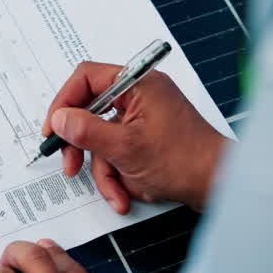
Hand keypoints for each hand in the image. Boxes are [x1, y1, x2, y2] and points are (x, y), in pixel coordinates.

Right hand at [44, 62, 225, 211]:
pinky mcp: (148, 139)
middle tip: (71, 166)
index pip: (86, 78)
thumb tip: (60, 118)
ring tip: (117, 193)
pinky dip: (119, 174)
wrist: (219, 185)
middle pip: (91, 112)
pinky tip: (127, 194)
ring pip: (104, 140)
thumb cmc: (184, 161)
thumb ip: (86, 131)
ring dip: (105, 170)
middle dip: (82, 146)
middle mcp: (140, 95)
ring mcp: (144, 118)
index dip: (64, 102)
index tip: (53, 129)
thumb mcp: (125, 148)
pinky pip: (120, 152)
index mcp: (138, 83)